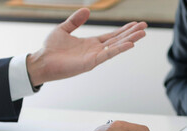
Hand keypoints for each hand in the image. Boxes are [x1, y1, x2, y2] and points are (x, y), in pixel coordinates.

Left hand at [26, 8, 147, 85]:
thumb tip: (86, 10)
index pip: (112, 36)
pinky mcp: (90, 63)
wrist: (41, 61)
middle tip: (145, 26)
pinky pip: (108, 55)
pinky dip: (119, 49)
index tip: (135, 24)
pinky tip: (130, 44)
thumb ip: (75, 20)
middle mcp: (95, 50)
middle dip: (132, 33)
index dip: (124, 30)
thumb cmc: (50, 49)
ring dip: (130, 40)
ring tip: (143, 33)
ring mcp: (94, 57)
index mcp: (91, 43)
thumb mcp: (63, 29)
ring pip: (116, 47)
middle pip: (118, 40)